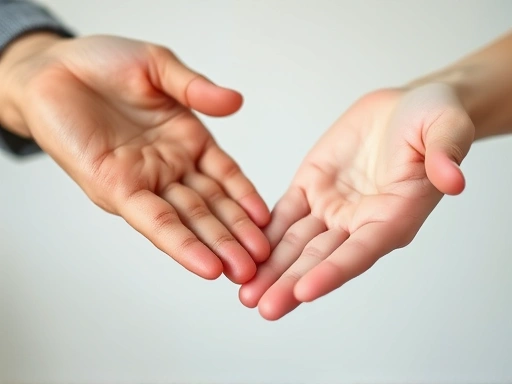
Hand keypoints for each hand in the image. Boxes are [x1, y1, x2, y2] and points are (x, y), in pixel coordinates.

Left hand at [0, 34, 269, 282]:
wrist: (52, 68)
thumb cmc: (103, 64)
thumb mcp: (159, 68)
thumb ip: (197, 89)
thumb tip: (237, 102)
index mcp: (186, 141)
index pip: (226, 176)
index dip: (247, 199)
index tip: (267, 224)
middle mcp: (169, 167)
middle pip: (211, 206)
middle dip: (237, 235)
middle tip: (262, 263)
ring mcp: (144, 180)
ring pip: (188, 219)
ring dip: (215, 247)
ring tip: (242, 272)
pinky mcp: (115, 188)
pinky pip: (153, 220)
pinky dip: (179, 243)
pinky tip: (205, 264)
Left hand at [239, 83, 474, 318]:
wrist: (403, 107)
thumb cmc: (431, 120)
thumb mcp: (446, 129)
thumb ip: (444, 154)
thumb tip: (452, 180)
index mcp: (394, 215)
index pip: (361, 251)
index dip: (334, 271)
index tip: (305, 292)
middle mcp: (360, 220)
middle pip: (322, 258)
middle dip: (292, 284)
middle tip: (265, 308)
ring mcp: (333, 206)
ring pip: (297, 243)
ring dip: (272, 269)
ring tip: (246, 295)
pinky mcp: (311, 187)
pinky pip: (284, 214)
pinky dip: (266, 234)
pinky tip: (245, 252)